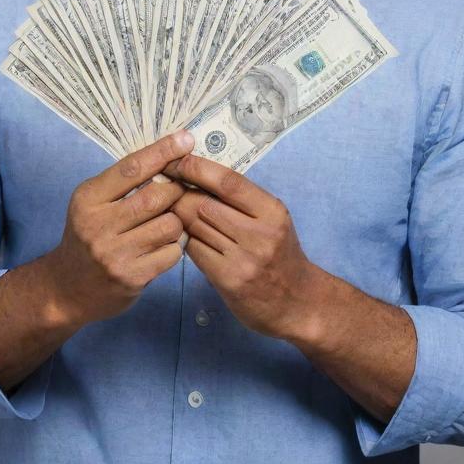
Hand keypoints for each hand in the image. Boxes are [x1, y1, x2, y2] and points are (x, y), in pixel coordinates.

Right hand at [47, 131, 193, 325]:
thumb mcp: (92, 203)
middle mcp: (98, 225)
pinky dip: (176, 245)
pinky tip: (164, 245)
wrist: (66, 289)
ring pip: (169, 225)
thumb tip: (169, 154)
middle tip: (182, 189)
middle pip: (156, 196)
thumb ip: (123, 183)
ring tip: (169, 222)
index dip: (162, 151)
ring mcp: (114, 254)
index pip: (131, 168)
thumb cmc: (87, 236)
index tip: (185, 138)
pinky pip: (172, 252)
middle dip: (176, 190)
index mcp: (88, 199)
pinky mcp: (131, 278)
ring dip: (178, 220)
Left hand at [164, 153, 320, 340]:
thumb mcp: (271, 219)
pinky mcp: (229, 280)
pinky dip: (185, 241)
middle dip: (179, 195)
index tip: (176, 162)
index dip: (197, 168)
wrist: (297, 302)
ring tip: (171, 212)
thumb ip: (240, 199)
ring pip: (195, 227)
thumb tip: (195, 174)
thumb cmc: (279, 253)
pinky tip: (183, 237)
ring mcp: (244, 259)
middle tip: (166, 190)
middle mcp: (260, 234)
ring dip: (178, 218)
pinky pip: (194, 251)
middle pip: (203, 204)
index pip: (228, 181)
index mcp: (271, 210)